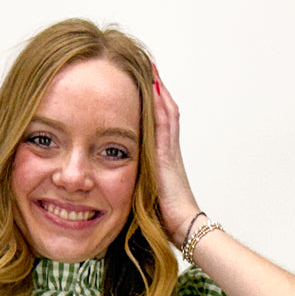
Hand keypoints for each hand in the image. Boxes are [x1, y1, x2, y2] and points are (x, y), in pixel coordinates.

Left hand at [150, 64, 202, 248]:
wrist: (182, 226)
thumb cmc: (164, 220)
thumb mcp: (144, 198)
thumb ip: (135, 188)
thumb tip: (112, 190)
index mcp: (163, 162)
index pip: (158, 126)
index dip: (153, 107)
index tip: (144, 89)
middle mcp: (169, 152)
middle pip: (165, 113)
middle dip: (157, 92)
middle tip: (148, 69)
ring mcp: (170, 151)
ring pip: (166, 112)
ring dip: (159, 90)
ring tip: (151, 69)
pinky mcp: (167, 154)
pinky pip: (164, 121)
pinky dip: (160, 103)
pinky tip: (154, 87)